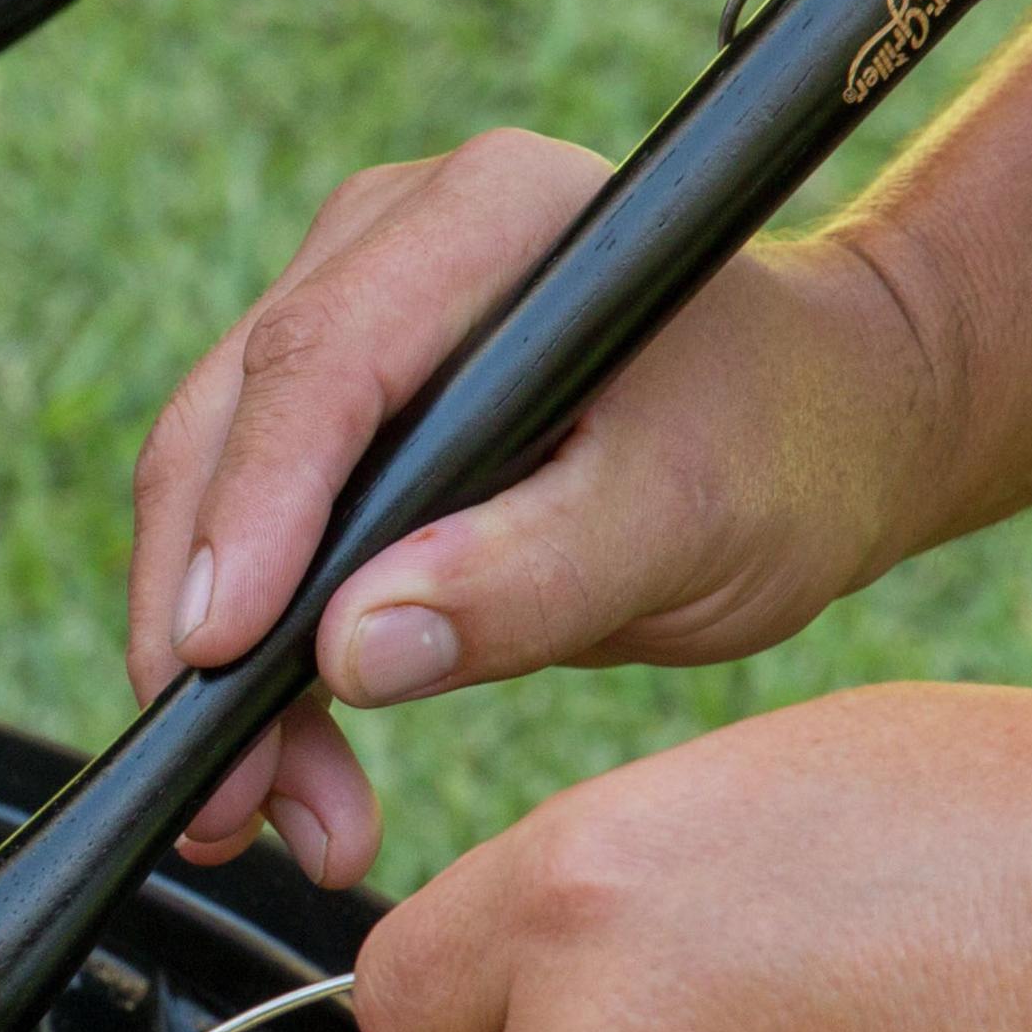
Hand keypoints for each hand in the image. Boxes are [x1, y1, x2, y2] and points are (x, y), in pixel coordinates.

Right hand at [127, 131, 961, 886]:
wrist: (827, 423)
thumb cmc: (783, 447)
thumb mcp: (687, 524)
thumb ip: (529, 579)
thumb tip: (349, 650)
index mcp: (490, 217)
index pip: (319, 363)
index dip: (250, 514)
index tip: (219, 654)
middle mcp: (388, 239)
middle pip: (228, 429)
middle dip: (204, 625)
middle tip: (228, 799)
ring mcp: (347, 310)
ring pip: (209, 490)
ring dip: (213, 663)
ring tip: (259, 815)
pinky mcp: (335, 400)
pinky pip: (241, 525)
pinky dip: (251, 656)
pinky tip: (282, 768)